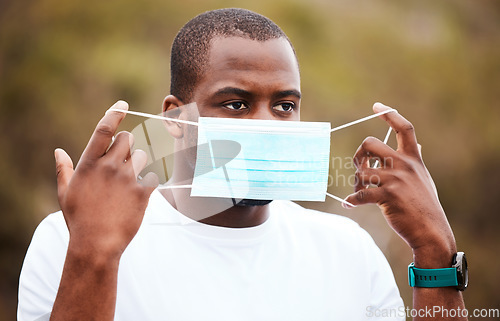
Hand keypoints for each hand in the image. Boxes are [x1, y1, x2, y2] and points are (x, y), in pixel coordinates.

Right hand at [55, 100, 158, 260]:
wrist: (97, 245)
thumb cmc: (79, 219)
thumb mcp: (65, 193)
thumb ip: (63, 169)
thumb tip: (58, 151)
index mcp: (88, 164)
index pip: (103, 130)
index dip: (114, 114)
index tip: (123, 105)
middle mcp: (109, 167)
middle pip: (128, 139)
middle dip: (127, 145)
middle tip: (122, 161)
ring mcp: (127, 179)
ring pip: (142, 155)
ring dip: (138, 163)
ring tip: (129, 181)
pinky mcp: (142, 192)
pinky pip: (153, 176)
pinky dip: (149, 181)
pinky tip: (139, 193)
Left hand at [344, 102, 455, 266]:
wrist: (430, 231)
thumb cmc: (424, 204)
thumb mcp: (424, 178)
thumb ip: (416, 160)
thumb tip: (418, 144)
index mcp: (413, 158)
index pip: (404, 128)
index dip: (389, 114)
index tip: (376, 106)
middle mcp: (404, 165)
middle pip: (369, 143)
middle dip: (358, 155)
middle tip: (360, 168)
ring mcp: (396, 180)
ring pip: (361, 171)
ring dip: (355, 183)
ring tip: (359, 193)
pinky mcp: (387, 197)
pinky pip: (360, 195)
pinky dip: (351, 201)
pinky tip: (349, 205)